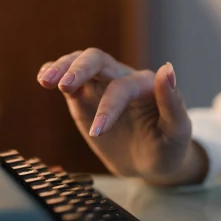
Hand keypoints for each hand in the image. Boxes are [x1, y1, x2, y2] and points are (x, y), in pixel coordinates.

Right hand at [36, 48, 208, 185]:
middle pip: (97, 60)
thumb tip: (167, 69)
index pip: (122, 87)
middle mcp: (122, 77)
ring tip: (45, 80)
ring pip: (80, 62)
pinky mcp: (85, 96)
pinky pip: (69, 79)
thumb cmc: (168, 147)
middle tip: (62, 85)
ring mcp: (101, 85)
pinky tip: (43, 77)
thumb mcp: (178, 132)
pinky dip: (55, 72)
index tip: (97, 132)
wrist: (151, 160)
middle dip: (79, 69)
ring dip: (62, 67)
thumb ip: (173, 103)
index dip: (108, 106)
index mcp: (145, 85)